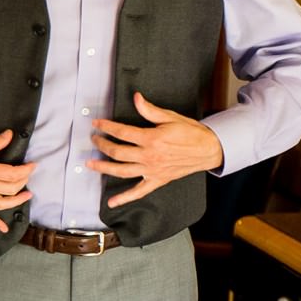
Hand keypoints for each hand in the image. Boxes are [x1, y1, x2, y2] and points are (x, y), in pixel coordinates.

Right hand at [0, 130, 34, 232]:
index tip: (32, 165)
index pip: (12, 174)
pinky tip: (4, 228)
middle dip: (23, 181)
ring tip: (26, 195)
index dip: (26, 170)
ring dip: (17, 202)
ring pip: (1, 204)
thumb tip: (9, 136)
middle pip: (10, 188)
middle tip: (27, 174)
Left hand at [88, 92, 223, 206]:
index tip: (97, 124)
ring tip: (91, 164)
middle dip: (102, 145)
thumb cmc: (191, 133)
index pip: (122, 133)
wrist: (209, 149)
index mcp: (152, 139)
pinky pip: (138, 192)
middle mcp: (149, 156)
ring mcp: (152, 170)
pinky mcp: (157, 180)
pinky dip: (125, 198)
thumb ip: (150, 110)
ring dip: (104, 168)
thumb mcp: (170, 117)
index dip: (106, 127)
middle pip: (117, 152)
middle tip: (94, 140)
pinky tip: (112, 202)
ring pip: (122, 171)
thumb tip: (136, 98)